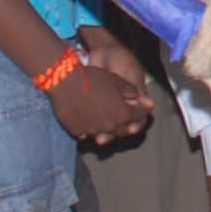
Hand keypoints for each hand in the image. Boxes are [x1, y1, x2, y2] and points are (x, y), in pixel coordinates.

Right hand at [47, 26, 154, 145]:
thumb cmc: (93, 77)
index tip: (145, 106)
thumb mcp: (117, 80)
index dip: (143, 109)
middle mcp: (110, 127)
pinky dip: (89, 129)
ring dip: (107, 128)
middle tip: (126, 116)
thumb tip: (139, 99)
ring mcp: (93, 131)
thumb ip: (131, 92)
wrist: (65, 81)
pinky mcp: (77, 132)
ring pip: (104, 133)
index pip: (139, 115)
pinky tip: (87, 121)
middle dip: (127, 122)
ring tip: (105, 119)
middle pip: (123, 129)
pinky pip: (86, 134)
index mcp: (123, 114)